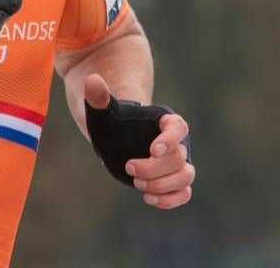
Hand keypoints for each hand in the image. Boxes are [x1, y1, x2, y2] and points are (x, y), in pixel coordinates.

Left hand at [84, 73, 193, 209]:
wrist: (116, 138)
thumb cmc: (112, 121)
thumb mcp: (102, 110)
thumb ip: (99, 96)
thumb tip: (92, 80)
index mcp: (165, 121)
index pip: (179, 128)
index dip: (170, 140)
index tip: (153, 150)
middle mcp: (177, 142)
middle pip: (179, 157)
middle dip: (155, 168)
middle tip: (129, 167)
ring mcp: (176, 162)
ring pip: (186, 176)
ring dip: (164, 185)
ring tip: (139, 184)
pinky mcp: (172, 180)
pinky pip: (184, 193)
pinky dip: (171, 199)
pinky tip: (147, 198)